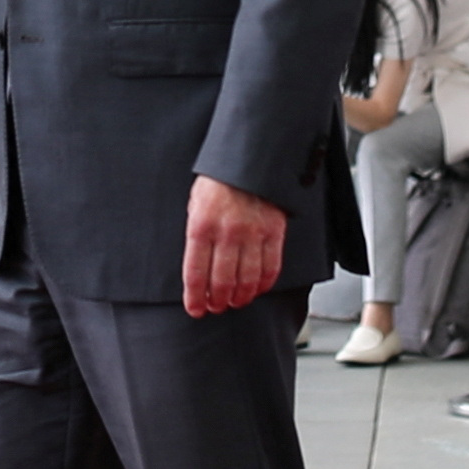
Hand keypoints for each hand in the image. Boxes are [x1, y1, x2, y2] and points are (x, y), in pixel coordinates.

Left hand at [182, 175, 286, 315]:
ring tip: (235, 302)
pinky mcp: (274, 232)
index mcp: (201, 226)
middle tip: (216, 307)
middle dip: (218, 301)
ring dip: (240, 297)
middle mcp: (226, 233)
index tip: (195, 309)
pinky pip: (270, 267)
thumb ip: (196, 234)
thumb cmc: (218, 181)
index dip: (195, 297)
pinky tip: (257, 289)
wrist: (249, 160)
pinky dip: (264, 284)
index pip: (195, 273)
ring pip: (247, 279)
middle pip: (222, 281)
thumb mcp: (195, 204)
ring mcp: (252, 234)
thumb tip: (196, 265)